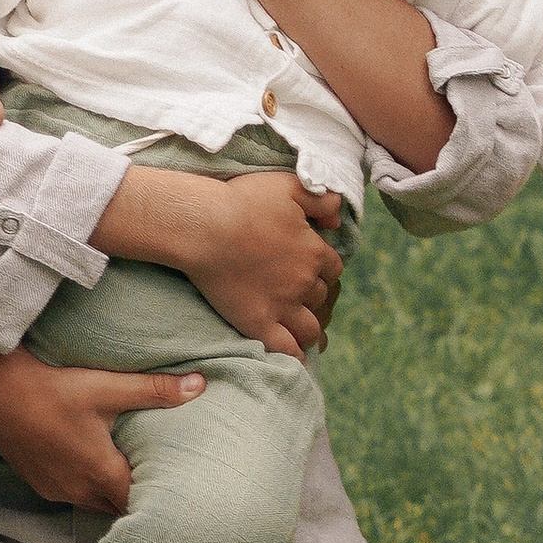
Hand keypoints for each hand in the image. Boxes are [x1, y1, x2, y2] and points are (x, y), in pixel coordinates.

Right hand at [0, 315, 204, 512]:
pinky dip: (88, 487)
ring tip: (133, 476)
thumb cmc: (50, 388)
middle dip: (139, 500)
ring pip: (95, 503)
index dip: (161, 500)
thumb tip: (201, 385)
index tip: (181, 493)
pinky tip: (93, 465)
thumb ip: (155, 390)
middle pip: (119, 508)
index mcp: (100, 474)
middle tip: (164, 485)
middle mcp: (78, 491)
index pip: (141, 504)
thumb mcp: (106, 387)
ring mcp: (55, 490)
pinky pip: (73, 495)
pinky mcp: (38, 483)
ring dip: (112, 494)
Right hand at [172, 171, 343, 357]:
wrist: (204, 226)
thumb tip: (338, 219)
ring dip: (309, 327)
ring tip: (299, 327)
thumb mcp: (288, 186)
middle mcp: (304, 282)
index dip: (321, 267)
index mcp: (313, 251)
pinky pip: (286, 348)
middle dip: (312, 294)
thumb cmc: (242, 201)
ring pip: (310, 327)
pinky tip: (295, 356)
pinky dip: (295, 354)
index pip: (332, 268)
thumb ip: (321, 199)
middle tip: (295, 291)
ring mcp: (282, 306)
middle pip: (321, 296)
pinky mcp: (258, 323)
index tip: (308, 266)